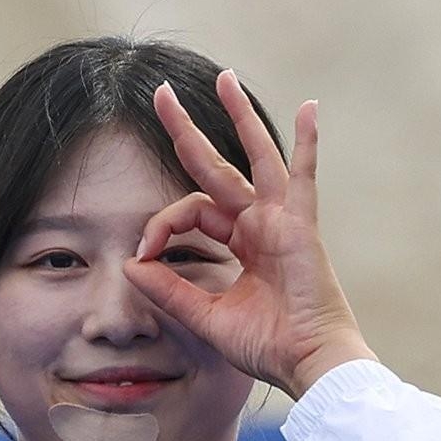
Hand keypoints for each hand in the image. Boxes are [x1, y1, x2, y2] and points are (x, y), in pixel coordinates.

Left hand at [123, 70, 376, 399]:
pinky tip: (310, 108)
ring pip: (255, 157)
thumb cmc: (265, 345)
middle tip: (161, 95)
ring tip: (223, 77)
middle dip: (186, 131)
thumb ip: (169, 289)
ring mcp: (280, 220)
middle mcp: (258, 225)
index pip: (190, 212)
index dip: (162, 224)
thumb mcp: (205, 316)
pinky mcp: (299, 225)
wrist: (304, 363)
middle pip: (215, 168)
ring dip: (238, 116)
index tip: (145, 251)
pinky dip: (307, 143)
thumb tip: (130, 264)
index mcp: (239, 244)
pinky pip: (303, 177)